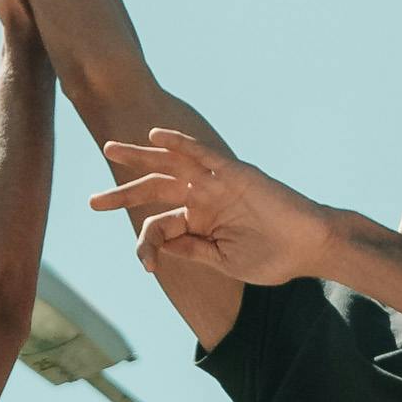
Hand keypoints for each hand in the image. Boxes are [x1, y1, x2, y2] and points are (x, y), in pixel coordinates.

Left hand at [91, 128, 325, 297]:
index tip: (145, 265)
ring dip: (140, 156)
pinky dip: (180, 143)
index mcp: (200, 220)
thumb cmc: (272, 257)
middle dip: (122, 192)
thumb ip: (190, 248)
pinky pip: (203, 154)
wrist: (309, 248)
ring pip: (171, 164)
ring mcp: (218, 183)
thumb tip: (154, 242)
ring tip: (110, 148)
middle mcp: (204, 197)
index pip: (161, 223)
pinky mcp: (235, 173)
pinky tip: (155, 136)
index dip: (146, 242)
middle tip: (93, 201)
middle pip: (156, 187)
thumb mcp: (221, 260)